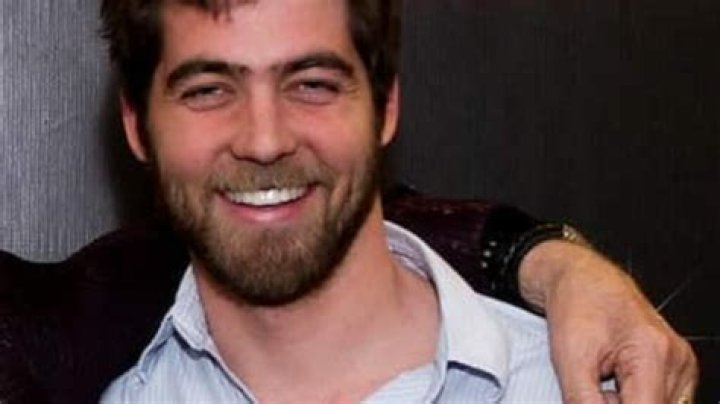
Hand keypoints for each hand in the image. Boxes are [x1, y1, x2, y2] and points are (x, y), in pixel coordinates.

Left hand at [519, 240, 697, 402]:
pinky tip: (616, 380)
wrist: (580, 279)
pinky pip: (659, 399)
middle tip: (595, 386)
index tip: (595, 397)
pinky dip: (636, 397)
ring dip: (627, 403)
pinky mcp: (677, 367)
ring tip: (605, 380)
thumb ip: (583, 402)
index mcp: (652, 352)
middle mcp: (675, 358)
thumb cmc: (575, 305)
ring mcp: (680, 363)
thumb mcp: (569, 360)